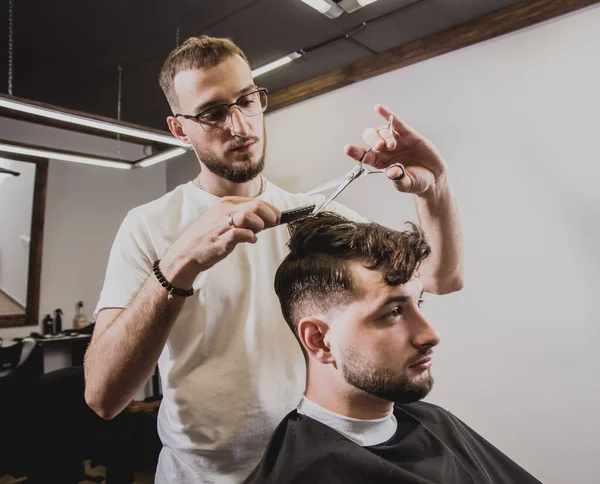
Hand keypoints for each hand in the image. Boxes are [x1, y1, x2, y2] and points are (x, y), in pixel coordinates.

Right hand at [160, 197, 279, 285]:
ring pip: (249, 216)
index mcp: (226, 204)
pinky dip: (250, 237)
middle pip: (256, 206)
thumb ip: (241, 217)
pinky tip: (250, 240)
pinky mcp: (221, 239)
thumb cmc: (206, 238)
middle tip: (274, 223)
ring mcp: (222, 224)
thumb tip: (264, 219)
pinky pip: (242, 233)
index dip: (270, 209)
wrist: (186, 253)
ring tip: (257, 232)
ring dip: (259, 225)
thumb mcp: (222, 220)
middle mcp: (224, 210)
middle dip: (270, 215)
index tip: (277, 217)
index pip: (255, 201)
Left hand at [345, 104, 446, 194]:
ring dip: (385, 136)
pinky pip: (396, 123)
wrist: (434, 177)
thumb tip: (391, 172)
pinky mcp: (408, 135)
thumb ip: (399, 179)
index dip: (356, 152)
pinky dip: (387, 115)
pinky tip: (378, 108)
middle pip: (371, 139)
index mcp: (380, 163)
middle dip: (372, 141)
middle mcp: (385, 151)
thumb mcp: (407, 184)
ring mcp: (396, 141)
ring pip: (383, 131)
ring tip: (392, 146)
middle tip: (379, 147)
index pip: (364, 156)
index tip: (348, 148)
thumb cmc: (417, 182)